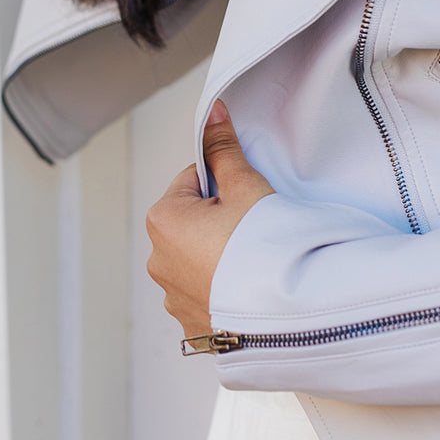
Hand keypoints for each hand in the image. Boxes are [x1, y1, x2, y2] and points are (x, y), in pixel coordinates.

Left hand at [146, 99, 273, 339]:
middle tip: (251, 227)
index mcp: (163, 220)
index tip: (243, 197)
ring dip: (217, 254)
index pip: (192, 180)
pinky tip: (245, 286)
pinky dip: (220, 287)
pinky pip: (203, 293)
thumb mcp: (245, 185)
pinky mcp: (190, 324)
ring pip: (196, 258)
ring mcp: (172, 297)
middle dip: (217, 218)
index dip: (222, 182)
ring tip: (251, 260)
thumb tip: (212, 116)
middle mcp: (157, 260)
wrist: (281, 312)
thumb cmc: (261, 248)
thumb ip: (223, 148)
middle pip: (191, 220)